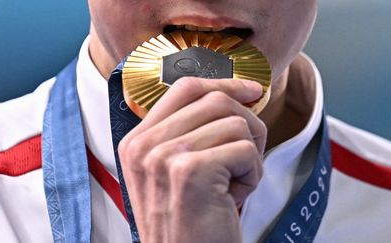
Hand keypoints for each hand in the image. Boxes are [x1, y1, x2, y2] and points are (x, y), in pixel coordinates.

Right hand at [118, 77, 266, 242]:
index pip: (185, 88)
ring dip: (249, 156)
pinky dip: (252, 174)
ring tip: (233, 184)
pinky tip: (234, 197)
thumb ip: (191, 132)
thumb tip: (235, 93)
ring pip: (236, 123)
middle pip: (215, 100)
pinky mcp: (191, 172)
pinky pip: (245, 150)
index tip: (251, 90)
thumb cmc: (189, 220)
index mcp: (137, 141)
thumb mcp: (175, 171)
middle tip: (245, 158)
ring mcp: (164, 157)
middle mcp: (144, 145)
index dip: (223, 83)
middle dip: (247, 125)